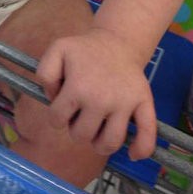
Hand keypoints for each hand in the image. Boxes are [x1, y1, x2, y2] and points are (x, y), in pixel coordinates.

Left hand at [36, 27, 156, 159]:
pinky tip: (132, 153)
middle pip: (82, 136)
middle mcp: (102, 99)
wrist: (116, 41)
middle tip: (82, 112)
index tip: (64, 103)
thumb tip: (54, 99)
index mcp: (78, 87)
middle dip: (77, 127)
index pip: (57, 121)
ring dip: (100, 142)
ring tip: (98, 127)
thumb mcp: (56, 50)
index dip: (56, 114)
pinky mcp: (144, 102)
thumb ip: (45, 73)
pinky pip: (147, 135)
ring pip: (109, 144)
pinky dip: (141, 149)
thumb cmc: (84, 50)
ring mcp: (125, 103)